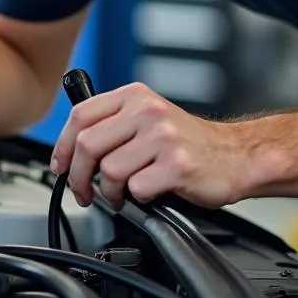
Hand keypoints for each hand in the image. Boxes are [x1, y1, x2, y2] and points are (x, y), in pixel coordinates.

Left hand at [50, 82, 250, 208]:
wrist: (237, 156)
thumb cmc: (189, 143)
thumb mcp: (149, 118)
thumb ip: (113, 125)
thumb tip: (69, 149)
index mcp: (135, 97)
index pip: (80, 115)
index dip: (63, 146)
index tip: (60, 166)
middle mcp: (147, 112)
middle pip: (88, 145)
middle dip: (78, 177)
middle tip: (83, 192)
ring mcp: (163, 137)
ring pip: (109, 170)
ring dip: (109, 192)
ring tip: (121, 195)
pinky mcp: (178, 165)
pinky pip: (137, 189)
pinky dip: (135, 200)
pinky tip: (145, 196)